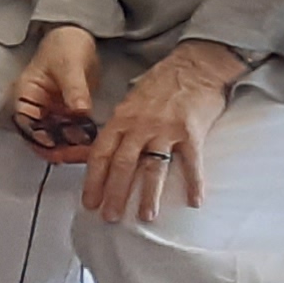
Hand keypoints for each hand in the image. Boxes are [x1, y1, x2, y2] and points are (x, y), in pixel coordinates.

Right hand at [6, 27, 102, 161]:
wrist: (77, 39)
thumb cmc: (64, 45)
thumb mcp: (69, 65)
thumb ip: (75, 89)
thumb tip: (80, 111)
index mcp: (25, 95)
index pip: (26, 123)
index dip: (38, 137)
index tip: (57, 146)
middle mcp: (35, 108)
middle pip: (40, 137)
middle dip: (58, 149)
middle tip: (79, 154)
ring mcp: (51, 113)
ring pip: (56, 139)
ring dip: (71, 148)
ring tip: (90, 152)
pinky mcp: (66, 116)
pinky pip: (71, 134)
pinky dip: (81, 141)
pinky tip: (94, 145)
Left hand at [80, 41, 238, 222]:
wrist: (194, 65)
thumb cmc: (161, 84)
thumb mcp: (130, 102)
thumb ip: (120, 127)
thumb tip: (106, 153)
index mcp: (121, 120)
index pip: (100, 154)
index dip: (93, 180)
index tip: (89, 202)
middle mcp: (139, 126)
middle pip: (122, 165)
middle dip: (114, 194)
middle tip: (110, 217)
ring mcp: (165, 129)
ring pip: (152, 167)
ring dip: (148, 195)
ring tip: (145, 216)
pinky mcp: (191, 132)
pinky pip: (191, 162)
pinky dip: (193, 183)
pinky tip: (194, 200)